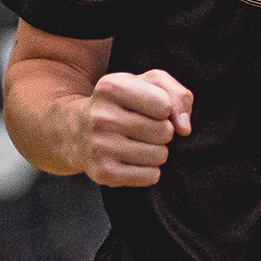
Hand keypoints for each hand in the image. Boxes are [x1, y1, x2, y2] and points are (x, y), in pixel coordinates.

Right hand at [72, 69, 191, 187]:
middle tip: (141, 129)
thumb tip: (184, 128)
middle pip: (164, 132)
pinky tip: (131, 160)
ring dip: (156, 152)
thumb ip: (177, 94)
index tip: (146, 108)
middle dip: (161, 131)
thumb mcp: (146, 84)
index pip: (165, 105)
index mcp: (110, 87)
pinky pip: (151, 177)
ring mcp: (100, 147)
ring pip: (160, 156)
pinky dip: (148, 170)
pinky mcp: (103, 173)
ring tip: (136, 144)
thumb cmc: (121, 104)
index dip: (163, 108)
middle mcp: (102, 116)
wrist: (76, 131)